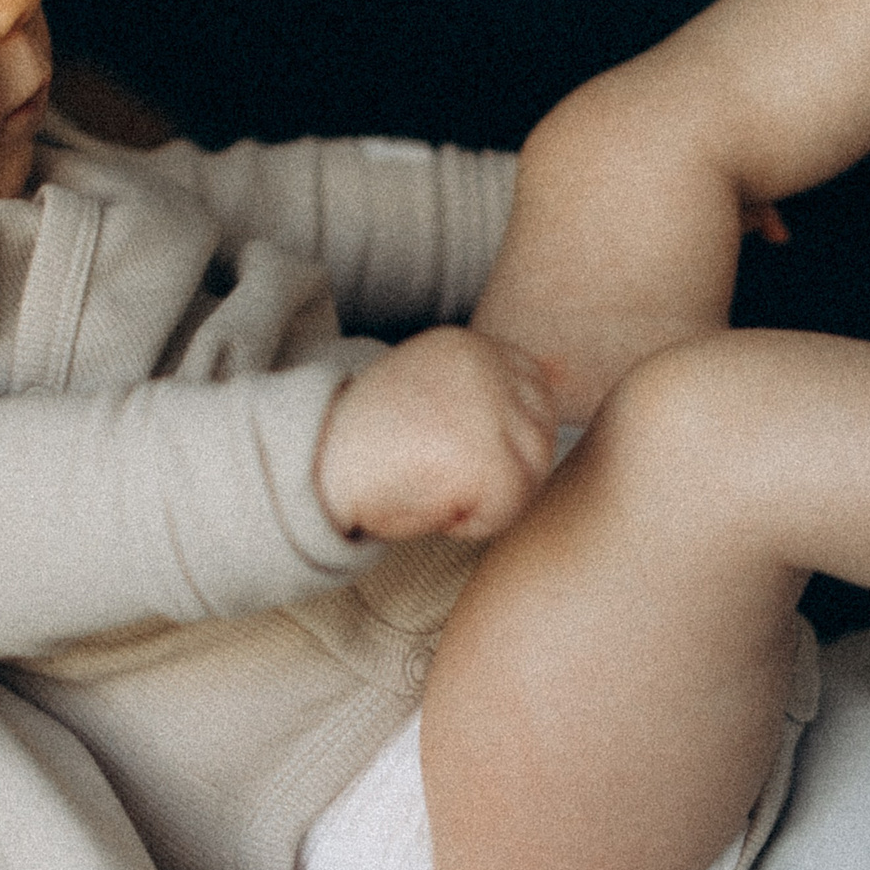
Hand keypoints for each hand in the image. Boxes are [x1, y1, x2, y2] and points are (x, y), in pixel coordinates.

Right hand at [313, 327, 559, 543]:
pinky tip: (430, 507)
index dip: (505, 433)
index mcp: (472, 346)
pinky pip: (510, 509)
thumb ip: (482, 389)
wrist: (306, 466)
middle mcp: (489, 367)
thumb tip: (563, 374)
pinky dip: (473, 523)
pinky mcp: (492, 460)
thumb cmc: (363, 442)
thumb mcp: (428, 394)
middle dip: (503, 468)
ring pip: (531, 473)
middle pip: (541, 434)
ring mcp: (493, 410)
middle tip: (439, 476)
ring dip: (487, 497)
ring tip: (431, 487)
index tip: (456, 450)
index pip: (535, 391)